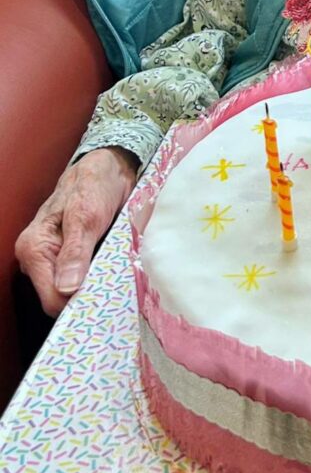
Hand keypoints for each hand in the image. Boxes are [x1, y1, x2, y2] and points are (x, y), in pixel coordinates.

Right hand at [15, 147, 138, 316]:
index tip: (101, 300)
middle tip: (114, 287)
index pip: (50, 298)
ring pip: (73, 291)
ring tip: (115, 277)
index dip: (75, 303)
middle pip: (60, 298)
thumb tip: (66, 288)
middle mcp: (39, 258)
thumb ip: (75, 251)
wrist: (107, 169)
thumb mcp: (87, 215)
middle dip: (86, 296)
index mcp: (33, 248)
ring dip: (94, 286)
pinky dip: (98, 277)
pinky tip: (112, 271)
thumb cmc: (93, 186)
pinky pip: (83, 279)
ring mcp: (55, 260)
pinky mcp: (71, 258)